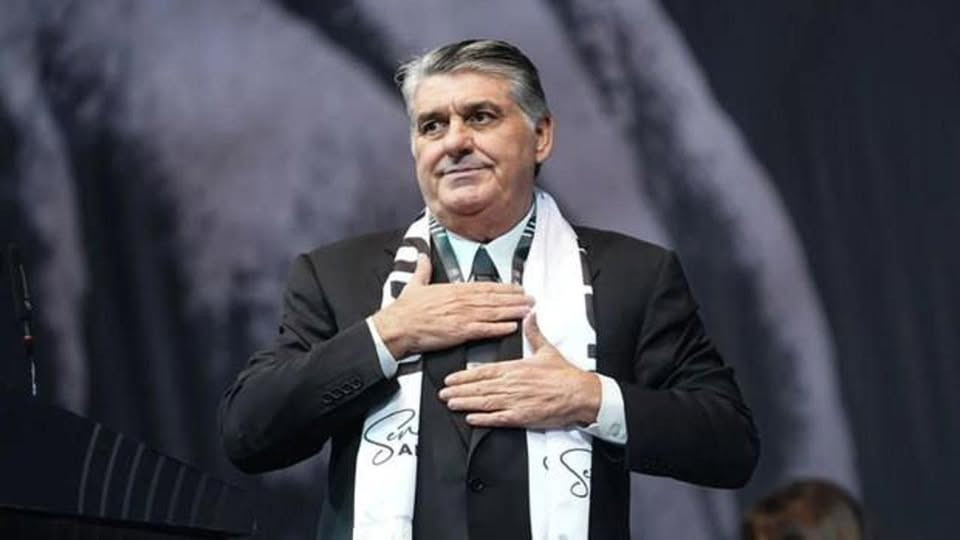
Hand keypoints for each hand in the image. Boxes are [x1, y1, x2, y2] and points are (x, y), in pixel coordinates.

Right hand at [371, 254, 534, 357]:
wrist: (397, 327)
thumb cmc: (405, 310)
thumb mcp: (414, 284)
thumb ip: (422, 270)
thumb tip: (422, 256)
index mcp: (453, 289)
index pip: (484, 286)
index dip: (503, 287)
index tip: (516, 287)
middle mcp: (461, 300)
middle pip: (494, 298)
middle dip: (514, 298)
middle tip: (531, 298)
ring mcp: (462, 316)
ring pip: (494, 311)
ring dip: (513, 311)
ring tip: (528, 310)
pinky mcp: (460, 332)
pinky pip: (485, 329)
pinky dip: (500, 328)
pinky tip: (512, 327)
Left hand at [438, 312, 600, 428]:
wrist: (580, 394)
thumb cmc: (565, 375)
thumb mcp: (547, 349)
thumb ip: (534, 333)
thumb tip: (530, 317)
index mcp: (515, 368)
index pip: (484, 371)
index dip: (464, 375)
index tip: (451, 378)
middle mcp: (512, 385)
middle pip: (479, 388)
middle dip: (459, 390)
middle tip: (443, 393)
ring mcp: (515, 402)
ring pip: (484, 403)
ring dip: (466, 403)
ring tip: (451, 403)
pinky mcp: (522, 417)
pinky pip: (498, 419)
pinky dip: (483, 419)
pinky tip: (471, 419)